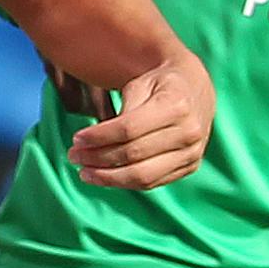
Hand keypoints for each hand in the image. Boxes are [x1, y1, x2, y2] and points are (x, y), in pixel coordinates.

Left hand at [68, 49, 212, 189]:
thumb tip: (96, 142)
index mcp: (176, 104)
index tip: (76, 138)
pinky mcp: (190, 166)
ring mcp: (192, 152)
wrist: (195, 89)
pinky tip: (104, 177)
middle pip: (133, 154)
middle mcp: (189, 131)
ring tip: (84, 172)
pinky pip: (153, 182)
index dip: (99, 137)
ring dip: (108, 177)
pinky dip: (125, 183)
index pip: (129, 128)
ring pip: (143, 175)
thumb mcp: (141, 84)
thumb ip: (123, 111)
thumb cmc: (160, 85)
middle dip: (98, 158)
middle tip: (74, 156)